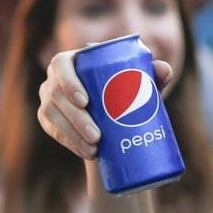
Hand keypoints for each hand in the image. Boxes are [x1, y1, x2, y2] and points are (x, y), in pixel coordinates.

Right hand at [37, 50, 172, 159]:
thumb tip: (164, 70)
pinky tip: (84, 152)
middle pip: (56, 94)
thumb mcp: (142, 86)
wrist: (118, 120)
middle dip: (75, 118)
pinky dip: (69, 142)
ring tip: (93, 149)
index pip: (62, 64)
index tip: (86, 102)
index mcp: (75, 60)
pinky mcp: (48, 118)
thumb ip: (155, 75)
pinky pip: (52, 129)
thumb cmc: (130, 93)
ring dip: (71, 134)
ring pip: (50, 114)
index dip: (68, 82)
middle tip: (97, 136)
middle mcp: (56, 77)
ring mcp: (49, 97)